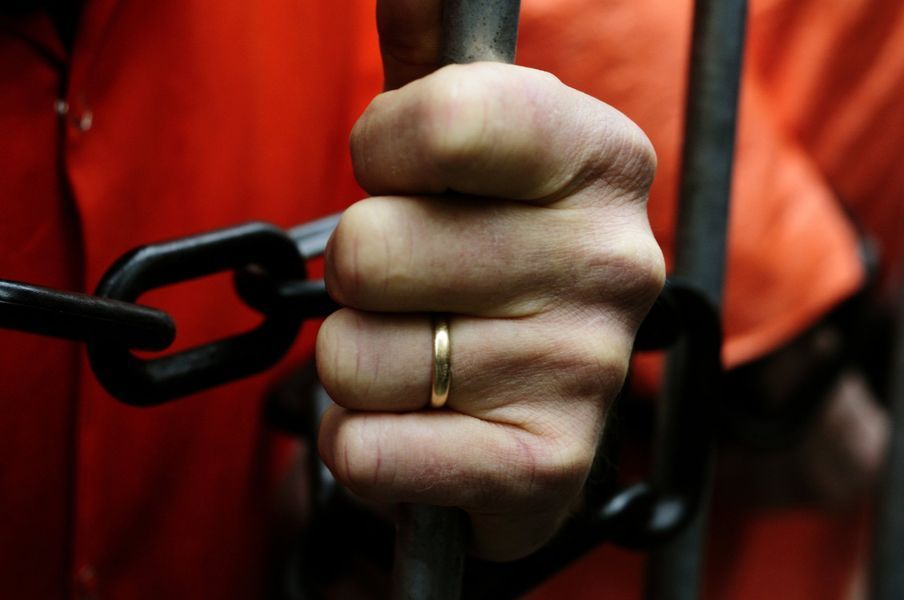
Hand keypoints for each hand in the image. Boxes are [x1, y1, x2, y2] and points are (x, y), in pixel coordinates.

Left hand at [315, 0, 663, 560]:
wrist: (523, 409)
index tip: (403, 174)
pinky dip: (366, 445)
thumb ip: (439, 66)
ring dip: (362, 364)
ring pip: (356, 355)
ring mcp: (587, 372)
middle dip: (362, 277)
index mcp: (600, 160)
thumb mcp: (473, 152)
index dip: (385, 149)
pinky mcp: (544, 469)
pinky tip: (423, 428)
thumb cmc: (482, 262)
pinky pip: (369, 452)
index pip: (446, 118)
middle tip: (417, 290)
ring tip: (426, 363)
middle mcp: (613, 263)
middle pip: (370, 248)